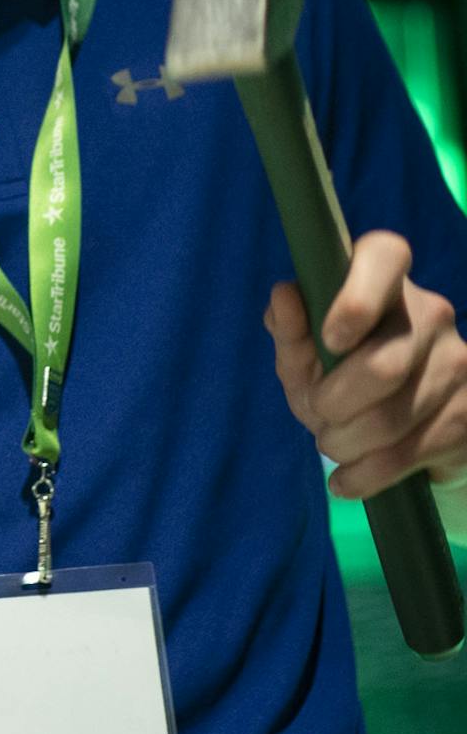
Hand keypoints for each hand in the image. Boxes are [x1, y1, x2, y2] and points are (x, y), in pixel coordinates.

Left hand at [264, 230, 466, 501]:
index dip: (357, 297)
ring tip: (334, 444)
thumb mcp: (305, 358)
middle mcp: (431, 312)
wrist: (402, 433)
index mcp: (383, 281)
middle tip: (318, 416)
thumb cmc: (338, 379)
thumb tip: (285, 295)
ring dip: (346, 443)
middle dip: (333, 405)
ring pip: (393, 418)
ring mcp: (460, 361)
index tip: (331, 339)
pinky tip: (347, 479)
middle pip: (383, 365)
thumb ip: (290, 331)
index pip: (385, 254)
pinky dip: (367, 474)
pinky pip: (412, 452)